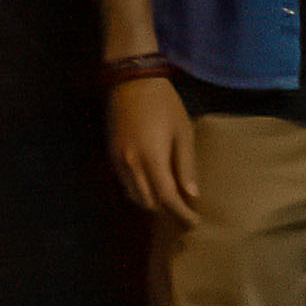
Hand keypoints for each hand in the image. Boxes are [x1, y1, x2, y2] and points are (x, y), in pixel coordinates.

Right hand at [106, 75, 199, 224]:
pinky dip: (140, 190)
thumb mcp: (183, 133)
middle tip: (185, 212)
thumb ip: (186, 165)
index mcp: (151, 158)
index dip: (181, 213)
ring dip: (152, 202)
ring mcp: (118, 160)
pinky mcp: (112, 155)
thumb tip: (191, 195)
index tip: (194, 222)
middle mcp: (130, 164)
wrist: (132, 82)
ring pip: (134, 195)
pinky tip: (154, 185)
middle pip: (148, 202)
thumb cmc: (165, 105)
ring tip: (171, 200)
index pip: (166, 198)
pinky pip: (125, 183)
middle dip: (167, 211)